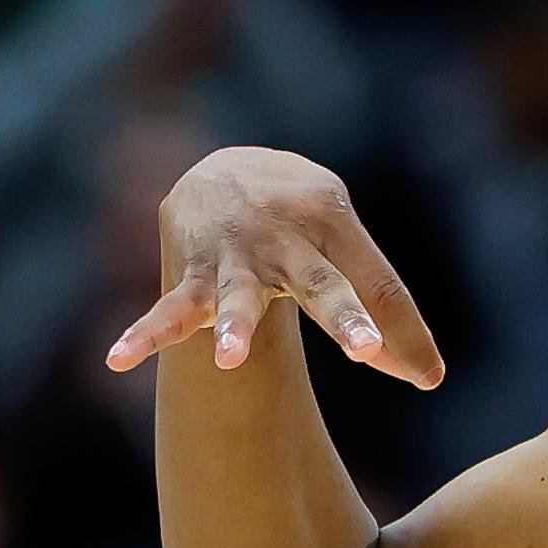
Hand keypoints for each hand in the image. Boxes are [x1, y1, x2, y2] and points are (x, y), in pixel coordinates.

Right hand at [104, 146, 444, 387]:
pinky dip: (145, 334)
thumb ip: (379, 307)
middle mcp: (288, 238)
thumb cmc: (302, 219)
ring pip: (238, 296)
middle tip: (365, 349)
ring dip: (234, 326)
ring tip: (230, 360)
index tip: (429, 379)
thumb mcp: (342, 242)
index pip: (378, 283)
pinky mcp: (195, 272)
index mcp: (334, 224)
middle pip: (321, 282)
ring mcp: (237, 256)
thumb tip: (426, 378)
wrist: (224, 168)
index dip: (405, 331)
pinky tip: (118, 359)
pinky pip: (169, 308)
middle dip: (343, 315)